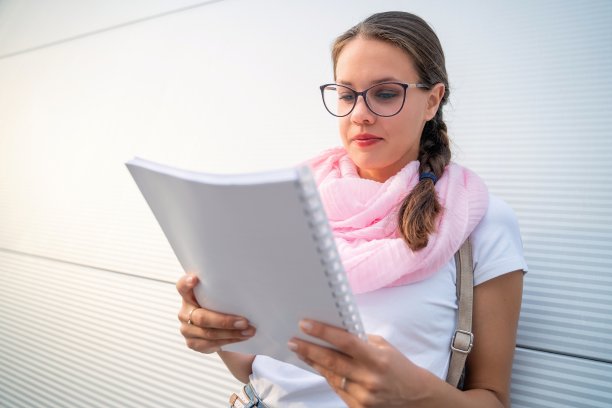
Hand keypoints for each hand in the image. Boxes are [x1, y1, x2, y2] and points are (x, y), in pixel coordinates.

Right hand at [176, 273, 255, 353]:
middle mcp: (185, 312)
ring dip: (231, 334)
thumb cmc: (220, 306)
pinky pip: (210, 344)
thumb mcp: (219, 297)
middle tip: (245, 322)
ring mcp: (186, 329)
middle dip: (225, 321)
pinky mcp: (192, 342)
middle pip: (202, 317)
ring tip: (248, 332)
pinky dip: (228, 342)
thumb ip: (223, 293)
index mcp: (189, 295)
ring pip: (208, 333)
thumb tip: (248, 290)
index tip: (195, 279)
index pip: (182, 287)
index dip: (186, 283)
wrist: (218, 328)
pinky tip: (240, 339)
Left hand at [289, 320, 431, 406]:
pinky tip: (318, 367)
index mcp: (377, 358)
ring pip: (331, 376)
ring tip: (301, 352)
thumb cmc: (399, 367)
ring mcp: (363, 396)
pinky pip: (337, 389)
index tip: (305, 324)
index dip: (323, 332)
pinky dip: (327, 377)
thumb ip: (361, 340)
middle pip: (332, 361)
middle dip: (309, 350)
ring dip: (314, 363)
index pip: (345, 342)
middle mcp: (369, 378)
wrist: (416, 397)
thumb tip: (336, 332)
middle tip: (293, 341)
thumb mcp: (384, 347)